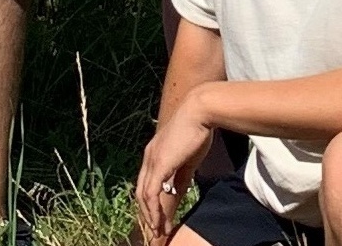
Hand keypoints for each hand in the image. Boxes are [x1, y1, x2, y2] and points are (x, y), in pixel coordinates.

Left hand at [133, 97, 215, 244]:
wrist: (200, 111)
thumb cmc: (198, 129)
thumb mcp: (188, 158)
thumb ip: (181, 176)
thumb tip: (177, 192)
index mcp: (154, 153)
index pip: (147, 183)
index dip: (150, 201)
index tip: (158, 216)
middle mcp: (148, 157)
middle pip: (141, 191)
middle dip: (147, 212)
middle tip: (156, 229)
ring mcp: (151, 160)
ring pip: (143, 195)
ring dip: (150, 215)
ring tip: (158, 230)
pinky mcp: (159, 164)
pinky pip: (151, 193)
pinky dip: (153, 210)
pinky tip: (158, 221)